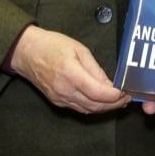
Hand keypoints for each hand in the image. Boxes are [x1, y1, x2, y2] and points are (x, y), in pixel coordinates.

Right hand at [10, 25, 130, 113]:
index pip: (98, 93)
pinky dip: (92, 107)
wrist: (27, 52)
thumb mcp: (78, 49)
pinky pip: (78, 108)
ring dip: (104, 108)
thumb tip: (110, 83)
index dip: (114, 96)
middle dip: (114, 104)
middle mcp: (65, 90)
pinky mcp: (56, 101)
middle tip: (127, 97)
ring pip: (87, 110)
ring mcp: (60, 98)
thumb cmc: (52, 45)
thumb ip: (95, 68)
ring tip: (118, 100)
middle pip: (95, 106)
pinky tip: (101, 101)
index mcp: (71, 74)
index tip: (126, 92)